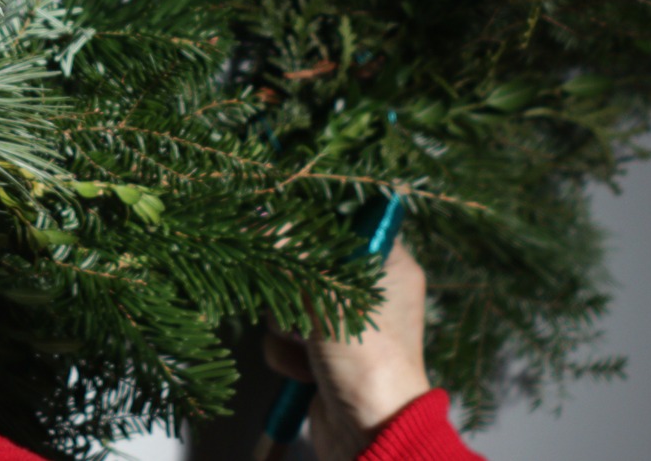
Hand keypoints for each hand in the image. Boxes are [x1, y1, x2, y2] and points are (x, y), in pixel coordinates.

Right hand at [258, 240, 431, 460]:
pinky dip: (286, 354)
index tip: (284, 230)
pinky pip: (282, 336)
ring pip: (286, 299)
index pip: (344, 221)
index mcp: (387, 265)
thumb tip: (263, 217)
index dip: (310, 225)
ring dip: (286, 325)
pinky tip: (305, 370)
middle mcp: (366, 290)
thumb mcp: (330, 295)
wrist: (370, 433)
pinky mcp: (318, 352)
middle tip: (300, 305)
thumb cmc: (368, 360)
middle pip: (304, 261)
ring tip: (306, 346)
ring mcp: (341, 323)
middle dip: (290, 288)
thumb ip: (294, 252)